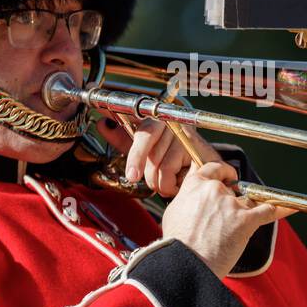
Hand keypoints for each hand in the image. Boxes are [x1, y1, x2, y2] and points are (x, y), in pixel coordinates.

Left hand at [95, 115, 219, 196]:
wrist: (204, 162)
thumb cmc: (171, 155)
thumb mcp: (144, 146)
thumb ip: (122, 137)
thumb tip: (102, 124)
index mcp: (158, 119)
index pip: (144, 134)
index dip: (136, 156)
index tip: (132, 175)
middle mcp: (174, 124)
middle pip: (152, 158)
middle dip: (150, 175)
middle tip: (156, 178)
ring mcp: (189, 137)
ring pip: (162, 171)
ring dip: (162, 183)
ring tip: (171, 178)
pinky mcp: (202, 154)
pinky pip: (175, 177)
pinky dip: (174, 187)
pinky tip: (181, 180)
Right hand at [160, 161, 294, 278]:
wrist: (186, 265)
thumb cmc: (177, 244)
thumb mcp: (174, 212)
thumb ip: (188, 197)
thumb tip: (195, 193)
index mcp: (195, 185)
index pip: (214, 167)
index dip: (223, 172)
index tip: (228, 176)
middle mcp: (214, 190)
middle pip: (233, 186)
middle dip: (234, 199)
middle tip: (228, 215)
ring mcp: (231, 204)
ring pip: (249, 200)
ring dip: (247, 211)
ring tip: (241, 224)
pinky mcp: (246, 220)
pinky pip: (269, 210)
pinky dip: (283, 208)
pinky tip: (292, 206)